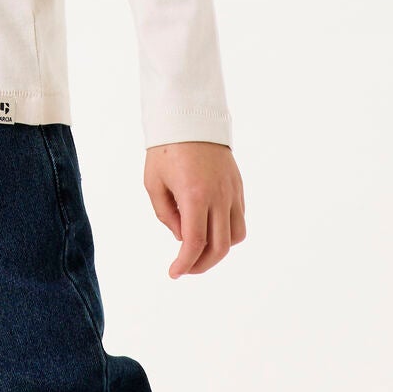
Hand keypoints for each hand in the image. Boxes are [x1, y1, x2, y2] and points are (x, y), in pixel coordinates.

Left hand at [143, 141, 245, 277]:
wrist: (190, 118)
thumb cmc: (166, 150)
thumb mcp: (154, 184)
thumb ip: (167, 215)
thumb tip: (182, 237)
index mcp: (195, 195)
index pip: (194, 242)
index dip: (185, 264)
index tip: (174, 273)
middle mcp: (219, 196)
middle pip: (220, 247)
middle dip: (201, 265)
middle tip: (185, 268)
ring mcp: (232, 192)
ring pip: (236, 236)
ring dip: (218, 250)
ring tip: (199, 250)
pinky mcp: (238, 187)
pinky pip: (239, 219)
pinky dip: (226, 232)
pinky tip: (209, 229)